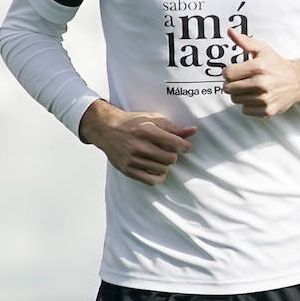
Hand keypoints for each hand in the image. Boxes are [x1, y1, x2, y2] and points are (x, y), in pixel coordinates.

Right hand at [80, 99, 196, 184]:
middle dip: (173, 154)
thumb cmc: (132, 123)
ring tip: (160, 157)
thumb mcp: (153, 119)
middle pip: (171, 158)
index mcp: (146, 131)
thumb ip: (174, 127)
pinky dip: (158, 176)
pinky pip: (151, 180)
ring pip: (163, 170)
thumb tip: (193, 131)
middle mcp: (139, 146)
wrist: (106, 129)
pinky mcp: (127, 170)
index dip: (185, 146)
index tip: (185, 146)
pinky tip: (157, 169)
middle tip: (168, 150)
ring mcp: (132, 160)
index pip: (175, 143)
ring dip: (165, 164)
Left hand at [223, 29, 299, 116]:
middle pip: (229, 88)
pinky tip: (256, 97)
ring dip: (240, 95)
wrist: (298, 82)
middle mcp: (261, 83)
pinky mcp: (268, 110)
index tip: (235, 72)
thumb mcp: (263, 49)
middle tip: (241, 81)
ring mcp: (265, 98)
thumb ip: (245, 41)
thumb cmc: (278, 65)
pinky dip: (248, 105)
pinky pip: (245, 110)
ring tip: (250, 89)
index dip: (228, 72)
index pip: (227, 74)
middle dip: (232, 84)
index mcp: (258, 67)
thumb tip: (230, 31)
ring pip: (236, 100)